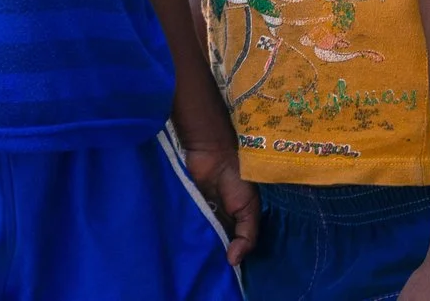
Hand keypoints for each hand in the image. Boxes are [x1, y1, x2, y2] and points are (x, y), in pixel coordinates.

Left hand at [178, 143, 258, 266]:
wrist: (212, 152)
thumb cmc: (237, 178)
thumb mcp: (249, 209)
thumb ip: (246, 236)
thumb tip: (233, 262)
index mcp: (234, 222)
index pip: (231, 247)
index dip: (229, 259)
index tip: (224, 277)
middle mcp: (216, 220)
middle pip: (213, 245)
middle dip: (211, 258)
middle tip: (205, 274)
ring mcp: (199, 215)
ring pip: (198, 238)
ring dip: (196, 248)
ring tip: (191, 266)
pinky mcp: (184, 208)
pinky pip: (184, 225)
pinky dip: (183, 235)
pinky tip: (180, 249)